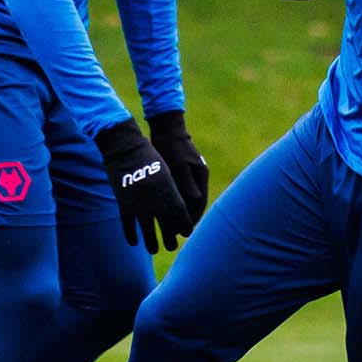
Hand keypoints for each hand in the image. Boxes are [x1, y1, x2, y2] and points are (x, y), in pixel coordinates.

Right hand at [94, 119, 192, 251]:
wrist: (124, 147)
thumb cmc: (148, 156)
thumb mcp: (165, 171)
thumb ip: (170, 190)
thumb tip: (176, 209)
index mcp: (168, 188)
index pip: (180, 213)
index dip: (184, 225)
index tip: (186, 233)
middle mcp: (155, 197)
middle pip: (166, 225)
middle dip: (170, 238)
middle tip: (172, 246)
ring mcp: (138, 202)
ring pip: (147, 230)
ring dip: (152, 242)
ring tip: (154, 249)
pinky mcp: (123, 203)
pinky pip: (128, 225)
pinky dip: (131, 235)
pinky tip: (134, 243)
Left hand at [146, 111, 208, 226]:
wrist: (166, 128)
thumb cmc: (172, 146)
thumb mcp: (179, 165)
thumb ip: (187, 183)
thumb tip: (194, 202)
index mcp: (200, 177)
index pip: (199, 204)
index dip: (191, 219)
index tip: (182, 231)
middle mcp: (197, 178)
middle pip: (193, 205)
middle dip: (184, 220)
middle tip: (174, 234)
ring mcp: (189, 175)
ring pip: (185, 200)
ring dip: (177, 213)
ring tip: (167, 227)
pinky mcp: (180, 173)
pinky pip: (177, 192)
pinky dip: (171, 203)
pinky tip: (161, 210)